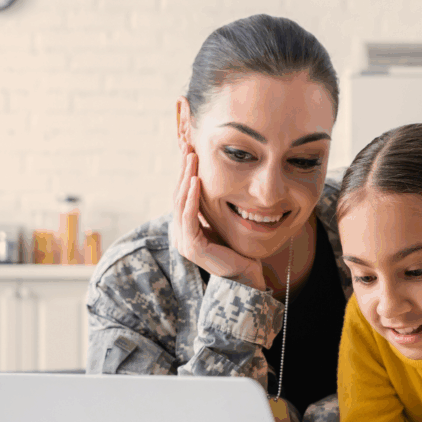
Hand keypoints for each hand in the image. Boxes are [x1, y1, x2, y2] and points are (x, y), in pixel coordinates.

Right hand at [170, 143, 263, 289]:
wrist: (244, 275)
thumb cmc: (237, 249)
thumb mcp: (220, 222)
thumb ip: (210, 208)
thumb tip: (209, 182)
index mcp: (184, 228)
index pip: (181, 195)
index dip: (184, 172)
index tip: (189, 151)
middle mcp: (179, 234)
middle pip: (178, 195)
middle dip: (183, 170)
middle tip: (187, 147)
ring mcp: (182, 241)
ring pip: (180, 202)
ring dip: (185, 177)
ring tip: (191, 158)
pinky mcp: (191, 246)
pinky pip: (188, 216)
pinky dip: (191, 197)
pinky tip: (195, 181)